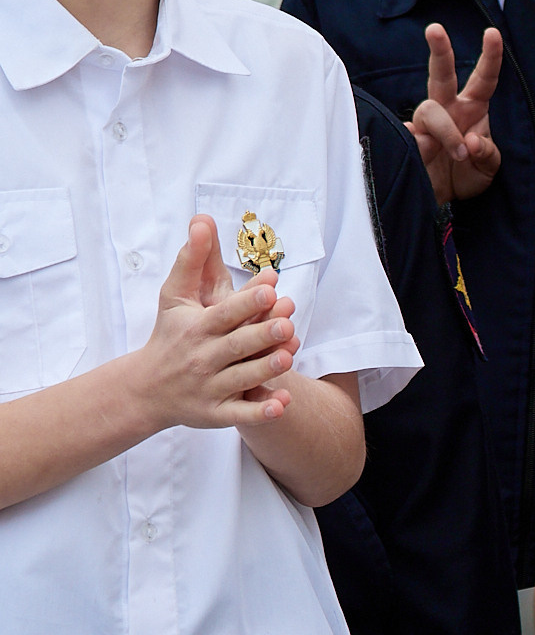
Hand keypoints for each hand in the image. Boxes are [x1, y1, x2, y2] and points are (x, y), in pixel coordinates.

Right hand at [128, 216, 299, 431]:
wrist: (145, 389)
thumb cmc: (169, 335)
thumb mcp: (174, 296)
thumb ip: (192, 259)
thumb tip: (203, 219)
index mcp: (197, 328)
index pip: (223, 313)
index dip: (246, 301)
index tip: (270, 286)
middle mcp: (203, 358)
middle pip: (236, 346)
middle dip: (261, 334)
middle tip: (287, 322)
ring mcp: (210, 388)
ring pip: (242, 379)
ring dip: (266, 369)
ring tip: (289, 356)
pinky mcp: (217, 413)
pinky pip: (241, 414)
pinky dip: (260, 411)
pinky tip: (283, 403)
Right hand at [407, 24, 502, 202]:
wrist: (442, 200)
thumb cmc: (467, 174)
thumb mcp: (488, 168)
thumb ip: (487, 154)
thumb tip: (471, 142)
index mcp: (473, 109)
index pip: (484, 79)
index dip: (490, 57)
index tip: (492, 33)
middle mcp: (448, 109)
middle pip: (441, 75)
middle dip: (440, 51)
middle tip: (435, 29)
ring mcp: (425, 124)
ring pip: (429, 110)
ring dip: (447, 132)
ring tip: (459, 154)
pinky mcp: (408, 139)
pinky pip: (412, 136)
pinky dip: (423, 148)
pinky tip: (426, 156)